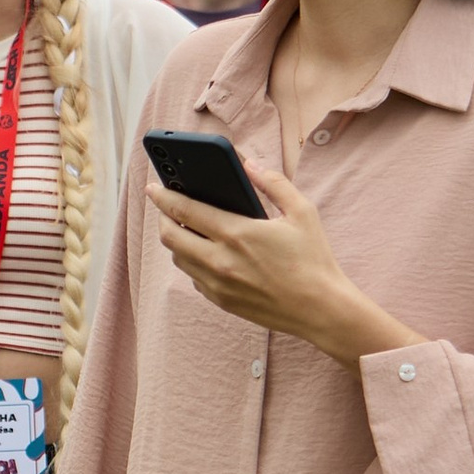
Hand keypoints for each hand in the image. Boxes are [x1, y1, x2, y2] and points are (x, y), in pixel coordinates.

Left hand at [146, 159, 412, 365]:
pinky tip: (206, 253)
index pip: (185, 210)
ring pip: (179, 259)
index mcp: (237, 233)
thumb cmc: (314, 259)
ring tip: (186, 228)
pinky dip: (193, 262)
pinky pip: (194, 278)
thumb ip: (273, 183)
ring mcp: (218, 285)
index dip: (164, 196)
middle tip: (167, 207)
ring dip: (177, 242)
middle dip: (163, 218)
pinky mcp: (222, 302)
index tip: (153, 187)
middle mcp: (221, 261)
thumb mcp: (301, 212)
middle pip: (171, 237)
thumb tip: (249, 164)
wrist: (321, 309)